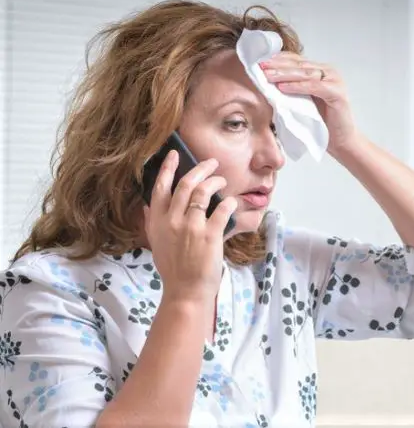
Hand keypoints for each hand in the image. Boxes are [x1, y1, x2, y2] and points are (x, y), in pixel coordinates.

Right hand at [143, 150, 236, 302]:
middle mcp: (172, 221)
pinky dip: (228, 203)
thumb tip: (148, 207)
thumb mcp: (156, 244)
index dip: (168, 168)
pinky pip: (222, 209)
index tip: (174, 154)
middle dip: (200, 169)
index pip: (160, 188)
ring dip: (214, 182)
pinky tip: (232, 202)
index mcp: (157, 222)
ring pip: (203, 192)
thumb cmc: (173, 269)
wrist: (185, 291)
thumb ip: (153, 223)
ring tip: (222, 180)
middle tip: (211, 162)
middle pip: (186, 184)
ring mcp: (191, 227)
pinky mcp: (210, 235)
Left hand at [260, 52, 356, 153]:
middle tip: (260, 66)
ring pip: (305, 73)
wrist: (340, 141)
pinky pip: (314, 86)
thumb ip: (289, 89)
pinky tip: (283, 87)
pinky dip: (298, 86)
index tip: (258, 61)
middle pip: (299, 64)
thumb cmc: (319, 124)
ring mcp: (334, 80)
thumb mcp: (300, 102)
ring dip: (284, 74)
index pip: (295, 60)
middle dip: (277, 65)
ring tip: (267, 76)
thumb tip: (264, 80)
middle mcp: (328, 71)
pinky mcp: (337, 93)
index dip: (277, 59)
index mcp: (319, 71)